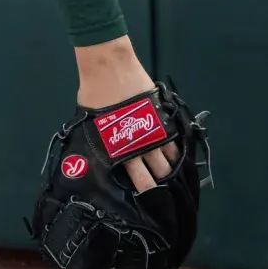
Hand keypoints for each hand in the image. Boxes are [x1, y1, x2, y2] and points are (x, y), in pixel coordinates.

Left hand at [75, 38, 179, 192]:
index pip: (138, 177)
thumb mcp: (90, 123)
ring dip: (170, 169)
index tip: (146, 199)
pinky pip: (173, 140)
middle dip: (160, 185)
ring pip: (169, 158)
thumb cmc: (94, 94)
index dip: (144, 189)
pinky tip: (177, 158)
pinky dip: (175, 150)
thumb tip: (96, 151)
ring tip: (171, 179)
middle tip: (161, 196)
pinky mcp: (162, 117)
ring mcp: (154, 130)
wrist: (110, 69)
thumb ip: (100, 140)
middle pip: (158, 172)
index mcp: (121, 149)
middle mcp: (141, 144)